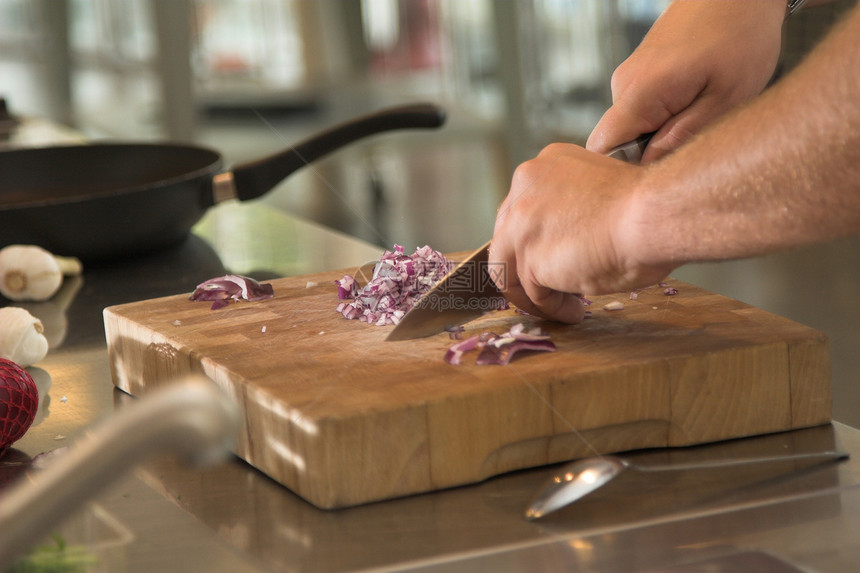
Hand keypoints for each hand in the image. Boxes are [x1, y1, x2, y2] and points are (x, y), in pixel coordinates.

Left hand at [489, 144, 675, 323]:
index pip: (523, 210)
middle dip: (528, 268)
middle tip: (552, 288)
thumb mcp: (599, 193)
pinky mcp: (529, 257)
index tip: (553, 259)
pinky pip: (532, 292)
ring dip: (535, 294)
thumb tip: (569, 243)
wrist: (653, 214)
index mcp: (544, 166)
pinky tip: (575, 311)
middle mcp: (524, 187)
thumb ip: (573, 209)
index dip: (535, 240)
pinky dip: (551, 307)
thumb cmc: (646, 206)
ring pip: (510, 269)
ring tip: (564, 306)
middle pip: (507, 238)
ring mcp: (521, 223)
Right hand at [587, 0, 785, 161]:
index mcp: (639, 93)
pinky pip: (641, 112)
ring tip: (701, 124)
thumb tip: (651, 170)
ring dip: (660, 138)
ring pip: (632, 129)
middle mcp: (623, 85)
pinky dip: (664, 120)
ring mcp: (629, 78)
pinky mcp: (639, 75)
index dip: (622, 177)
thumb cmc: (741, 35)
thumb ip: (683, 137)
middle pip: (617, 145)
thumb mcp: (726, 97)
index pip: (602, 152)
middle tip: (690, 159)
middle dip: (648, 159)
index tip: (654, 187)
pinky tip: (696, 106)